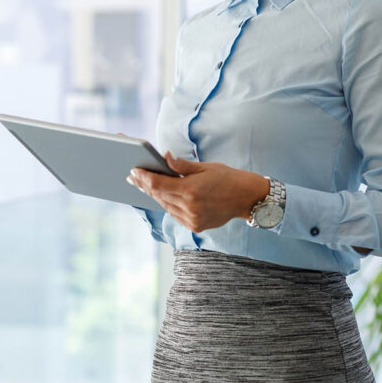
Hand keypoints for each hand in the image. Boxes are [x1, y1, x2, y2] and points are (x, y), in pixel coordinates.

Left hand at [128, 152, 269, 232]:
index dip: (143, 177)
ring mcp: (192, 219)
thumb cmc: (228, 178)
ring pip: (165, 206)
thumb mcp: (206, 167)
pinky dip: (168, 204)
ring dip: (154, 195)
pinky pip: (175, 214)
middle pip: (158, 196)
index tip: (133, 170)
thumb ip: (182, 165)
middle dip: (145, 185)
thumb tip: (164, 157)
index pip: (158, 184)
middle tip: (133, 176)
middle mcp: (189, 207)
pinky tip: (163, 196)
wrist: (247, 198)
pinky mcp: (195, 226)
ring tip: (144, 185)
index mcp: (191, 190)